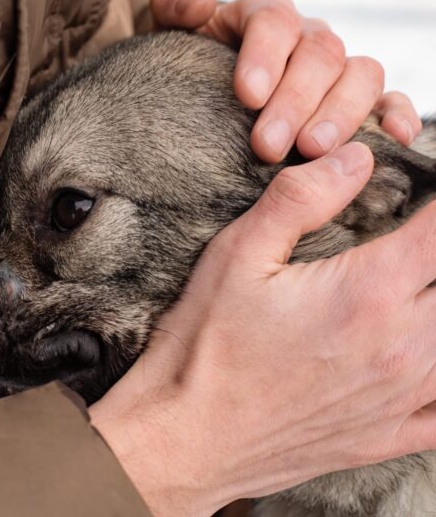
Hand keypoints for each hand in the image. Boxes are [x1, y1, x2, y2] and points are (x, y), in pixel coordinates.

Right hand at [90, 143, 435, 515]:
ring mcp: (401, 396)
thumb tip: (354, 159)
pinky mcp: (388, 434)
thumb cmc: (205, 350)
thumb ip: (300, 199)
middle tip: (410, 246)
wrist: (186, 439)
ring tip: (416, 290)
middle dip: (435, 254)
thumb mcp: (237, 255)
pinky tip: (428, 362)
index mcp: (368, 292)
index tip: (424, 199)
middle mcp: (402, 345)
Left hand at [149, 0, 422, 162]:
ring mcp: (335, 71)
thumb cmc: (183, 68)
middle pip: (319, 54)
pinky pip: (388, 99)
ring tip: (311, 151)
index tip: (246, 95)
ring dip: (340, 114)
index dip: (263, 55)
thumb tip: (202, 3)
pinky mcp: (356, 101)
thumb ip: (174, 9)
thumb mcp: (168, 36)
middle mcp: (306, 39)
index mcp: (262, 16)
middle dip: (295, 101)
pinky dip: (395, 115)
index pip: (273, 20)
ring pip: (359, 75)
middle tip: (267, 145)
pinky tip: (389, 139)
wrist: (198, 97)